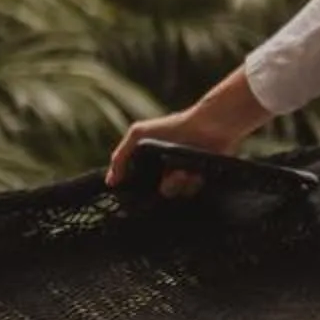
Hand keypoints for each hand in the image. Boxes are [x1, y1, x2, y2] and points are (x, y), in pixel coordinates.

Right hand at [107, 76, 268, 195]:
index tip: (142, 193)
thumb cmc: (174, 126)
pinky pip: (191, 192)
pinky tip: (197, 171)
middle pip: (157, 194)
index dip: (138, 190)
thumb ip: (121, 156)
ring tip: (186, 170)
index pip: (139, 185)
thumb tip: (110, 180)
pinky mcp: (198, 179)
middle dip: (166, 185)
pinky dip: (194, 182)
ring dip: (180, 183)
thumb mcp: (138, 135)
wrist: (209, 126)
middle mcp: (164, 170)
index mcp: (149, 162)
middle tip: (172, 175)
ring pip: (174, 194)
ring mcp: (181, 175)